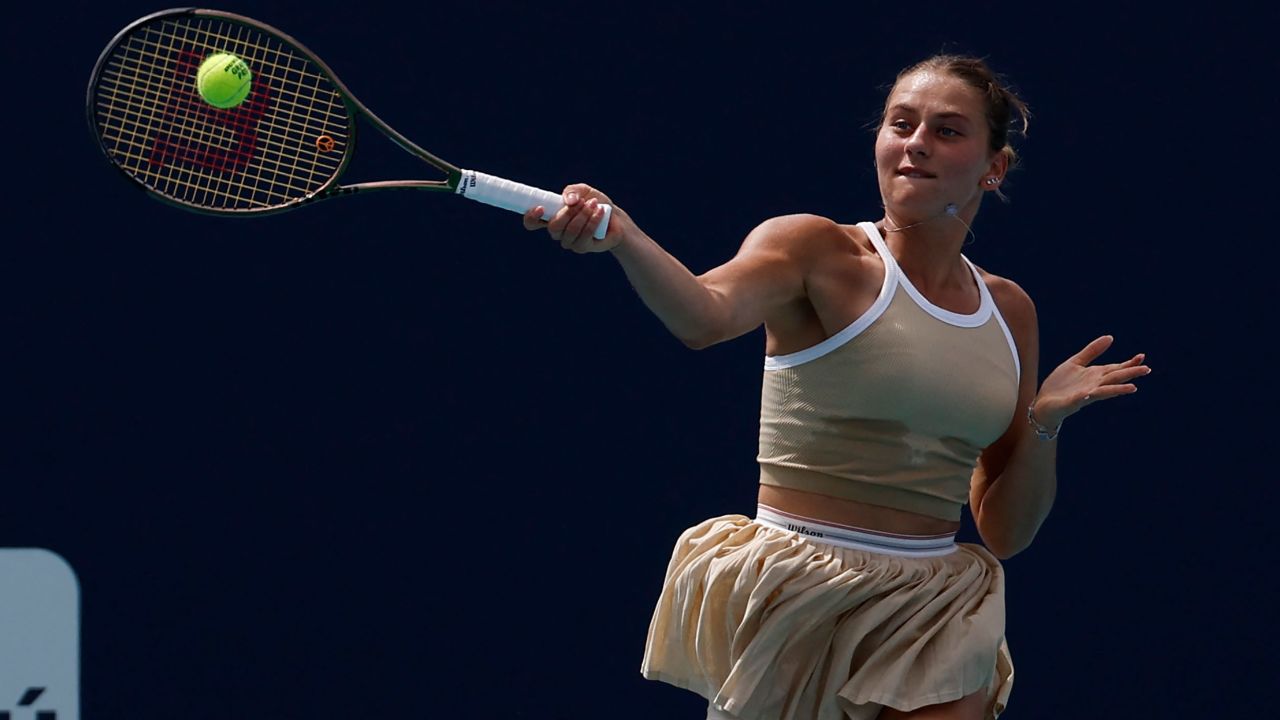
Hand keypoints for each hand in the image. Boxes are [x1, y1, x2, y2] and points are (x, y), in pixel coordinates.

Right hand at [522, 183, 628, 253]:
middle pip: (554, 227)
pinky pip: (584, 235)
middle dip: (568, 212)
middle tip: (582, 202)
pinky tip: (600, 211)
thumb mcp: (583, 191)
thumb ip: (573, 191)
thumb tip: (569, 200)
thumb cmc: (595, 203)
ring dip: (583, 215)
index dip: (531, 217)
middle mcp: (558, 232)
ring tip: (594, 204)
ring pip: (570, 231)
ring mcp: (569, 242)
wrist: (615, 218)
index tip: (540, 208)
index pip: (532, 223)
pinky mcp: (582, 247)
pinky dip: (593, 220)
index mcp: (551, 218)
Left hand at [1032, 335, 1149, 427]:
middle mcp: (1094, 385)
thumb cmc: (1060, 385)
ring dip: (1118, 389)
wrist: (1043, 403)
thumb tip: (1110, 337)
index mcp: (1095, 375)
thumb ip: (1092, 351)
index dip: (1129, 363)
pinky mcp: (1072, 402)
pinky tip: (1092, 393)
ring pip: (1104, 391)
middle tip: (1146, 369)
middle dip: (1129, 374)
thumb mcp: (1075, 363)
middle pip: (1114, 378)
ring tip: (1133, 388)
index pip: (1116, 368)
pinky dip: (1089, 396)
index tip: (1142, 356)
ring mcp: (1085, 395)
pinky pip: (1082, 398)